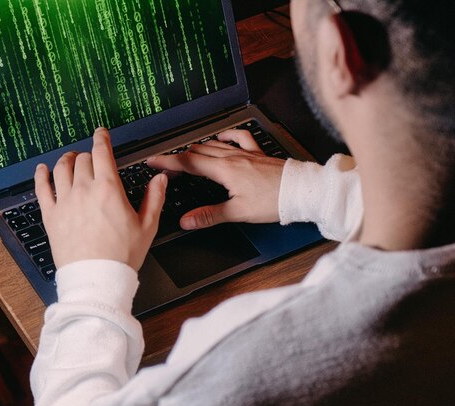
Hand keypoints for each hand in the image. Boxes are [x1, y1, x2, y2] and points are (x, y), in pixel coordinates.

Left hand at [34, 128, 167, 270]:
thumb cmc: (121, 256)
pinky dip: (41, 175)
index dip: (101, 138)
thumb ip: (154, 198)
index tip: (101, 133)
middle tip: (91, 156)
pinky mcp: (51, 216)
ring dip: (66, 159)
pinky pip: (41, 189)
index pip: (102, 153)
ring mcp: (65, 202)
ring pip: (61, 169)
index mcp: (108, 190)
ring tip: (70, 158)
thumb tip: (160, 180)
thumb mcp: (147, 227)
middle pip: (82, 160)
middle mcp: (84, 191)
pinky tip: (42, 170)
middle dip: (88, 154)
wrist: (97, 279)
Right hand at [147, 129, 286, 229]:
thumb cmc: (275, 201)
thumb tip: (186, 221)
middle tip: (165, 162)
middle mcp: (233, 158)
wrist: (302, 191)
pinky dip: (227, 136)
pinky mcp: (258, 154)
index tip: (153, 160)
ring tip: (186, 153)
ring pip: (215, 145)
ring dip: (197, 148)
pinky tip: (222, 137)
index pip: (189, 163)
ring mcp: (246, 153)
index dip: (168, 161)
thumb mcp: (239, 212)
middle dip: (178, 156)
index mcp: (225, 171)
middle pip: (198, 152)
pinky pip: (239, 138)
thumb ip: (210, 215)